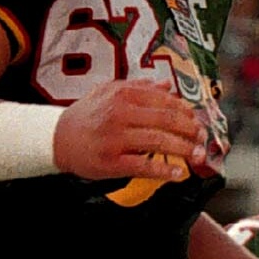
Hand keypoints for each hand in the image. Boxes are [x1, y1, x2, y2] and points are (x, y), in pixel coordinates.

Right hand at [53, 79, 203, 181]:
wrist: (56, 138)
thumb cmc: (87, 115)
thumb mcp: (109, 92)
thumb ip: (139, 87)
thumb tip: (167, 85)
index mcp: (123, 95)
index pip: (164, 101)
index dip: (185, 111)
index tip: (196, 119)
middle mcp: (121, 114)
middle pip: (166, 121)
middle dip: (190, 129)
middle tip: (202, 137)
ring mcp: (116, 139)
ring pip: (158, 142)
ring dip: (183, 149)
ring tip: (197, 155)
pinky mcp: (111, 162)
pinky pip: (143, 166)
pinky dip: (164, 170)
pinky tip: (178, 173)